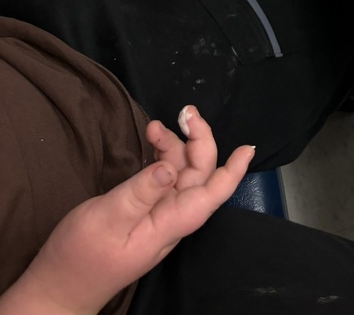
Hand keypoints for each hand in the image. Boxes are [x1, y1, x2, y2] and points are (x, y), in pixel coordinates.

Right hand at [0, 108, 253, 314]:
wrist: (58, 288)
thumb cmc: (80, 257)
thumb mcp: (106, 219)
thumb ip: (139, 192)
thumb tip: (170, 167)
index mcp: (169, 223)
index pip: (211, 194)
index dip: (232, 171)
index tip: (248, 147)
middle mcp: (170, 218)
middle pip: (199, 174)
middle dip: (197, 139)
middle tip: (183, 111)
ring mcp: (157, 215)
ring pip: (181, 172)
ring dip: (174, 145)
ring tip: (154, 126)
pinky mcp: (143, 212)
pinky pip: (163, 179)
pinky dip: (162, 156)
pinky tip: (152, 142)